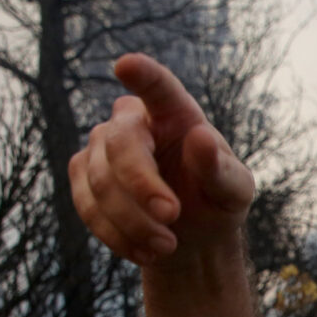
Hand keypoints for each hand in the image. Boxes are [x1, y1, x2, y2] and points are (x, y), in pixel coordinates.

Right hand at [68, 53, 254, 266]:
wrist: (191, 236)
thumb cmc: (216, 202)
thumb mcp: (234, 191)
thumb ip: (220, 168)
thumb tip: (199, 137)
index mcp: (175, 112)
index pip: (158, 87)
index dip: (142, 75)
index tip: (125, 65)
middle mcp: (131, 120)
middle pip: (120, 143)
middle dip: (142, 186)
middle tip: (171, 217)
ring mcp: (100, 145)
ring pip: (99, 181)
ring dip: (133, 221)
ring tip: (166, 246)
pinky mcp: (82, 175)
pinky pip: (86, 205)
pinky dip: (116, 235)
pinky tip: (144, 251)